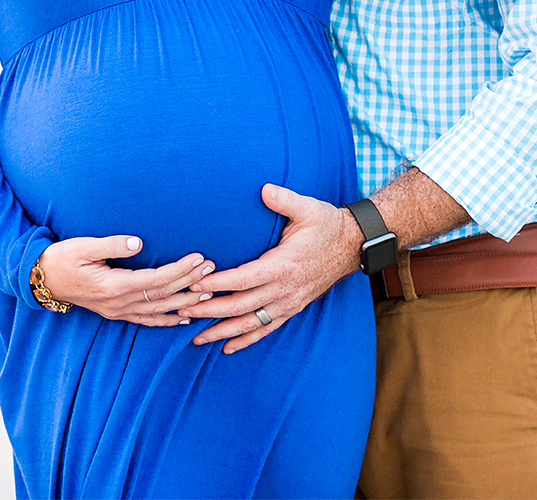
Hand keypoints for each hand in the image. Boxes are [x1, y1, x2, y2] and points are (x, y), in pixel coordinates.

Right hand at [38, 235, 215, 326]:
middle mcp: (119, 303)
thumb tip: (139, 242)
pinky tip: (183, 319)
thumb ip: (112, 244)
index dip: (180, 270)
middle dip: (189, 283)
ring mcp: (118, 311)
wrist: (42, 280)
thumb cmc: (62, 258)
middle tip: (212, 271)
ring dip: (183, 303)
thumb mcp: (84, 246)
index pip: (156, 279)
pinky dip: (166, 320)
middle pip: (162, 295)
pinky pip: (146, 320)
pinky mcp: (115, 312)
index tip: (199, 258)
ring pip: (158, 310)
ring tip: (207, 294)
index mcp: (113, 285)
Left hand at [179, 184, 362, 353]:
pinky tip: (227, 348)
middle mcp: (285, 289)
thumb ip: (284, 200)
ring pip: (250, 323)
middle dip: (209, 310)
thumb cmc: (327, 225)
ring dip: (222, 331)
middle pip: (240, 306)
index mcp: (283, 265)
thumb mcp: (308, 208)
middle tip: (182, 310)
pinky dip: (246, 339)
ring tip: (196, 337)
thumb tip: (264, 189)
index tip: (194, 285)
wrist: (353, 246)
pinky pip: (266, 329)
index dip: (217, 284)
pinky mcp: (292, 308)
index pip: (243, 279)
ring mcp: (289, 302)